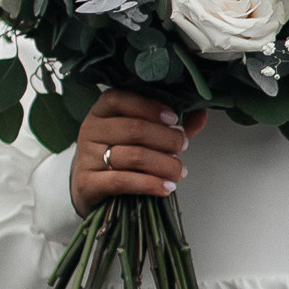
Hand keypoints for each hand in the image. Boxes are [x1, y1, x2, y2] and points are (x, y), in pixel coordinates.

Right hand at [69, 88, 206, 214]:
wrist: (89, 189)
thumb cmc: (118, 157)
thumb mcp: (139, 137)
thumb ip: (168, 126)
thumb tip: (201, 113)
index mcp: (101, 111)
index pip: (121, 99)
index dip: (150, 107)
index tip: (174, 120)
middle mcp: (90, 130)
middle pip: (134, 129)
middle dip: (166, 139)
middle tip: (182, 147)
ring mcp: (87, 157)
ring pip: (133, 156)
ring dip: (164, 165)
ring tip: (179, 172)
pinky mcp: (87, 183)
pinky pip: (123, 181)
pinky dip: (150, 184)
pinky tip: (166, 187)